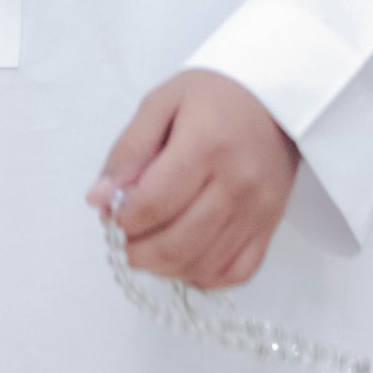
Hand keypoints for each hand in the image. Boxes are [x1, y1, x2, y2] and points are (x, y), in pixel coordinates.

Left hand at [84, 68, 299, 289]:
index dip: (123, 219)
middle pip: (177, 244)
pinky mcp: (269, 227)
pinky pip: (235, 273)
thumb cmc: (211, 97)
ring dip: (164, 267)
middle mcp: (236, 184)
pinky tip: (185, 256)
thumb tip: (98, 198)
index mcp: (205, 146)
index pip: (154, 204)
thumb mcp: (160, 104)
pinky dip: (203, 275)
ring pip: (202, 265)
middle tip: (126, 238)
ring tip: (150, 247)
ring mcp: (257, 211)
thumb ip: (127, 151)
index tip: (114, 212)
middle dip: (138, 251)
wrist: (274, 99)